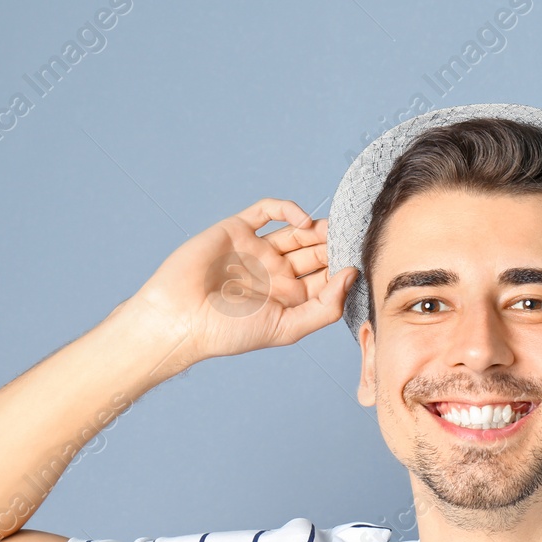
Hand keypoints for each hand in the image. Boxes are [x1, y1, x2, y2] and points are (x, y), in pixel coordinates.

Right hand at [127, 197, 358, 363]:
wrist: (179, 318)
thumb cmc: (228, 332)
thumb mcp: (287, 328)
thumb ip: (325, 306)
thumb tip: (351, 275)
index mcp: (289, 299)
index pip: (326, 279)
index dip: (344, 269)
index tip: (362, 261)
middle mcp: (275, 274)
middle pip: (315, 253)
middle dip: (334, 245)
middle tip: (353, 237)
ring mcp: (256, 250)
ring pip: (296, 231)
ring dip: (318, 228)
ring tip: (335, 228)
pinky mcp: (237, 230)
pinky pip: (266, 211)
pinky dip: (287, 209)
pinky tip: (303, 221)